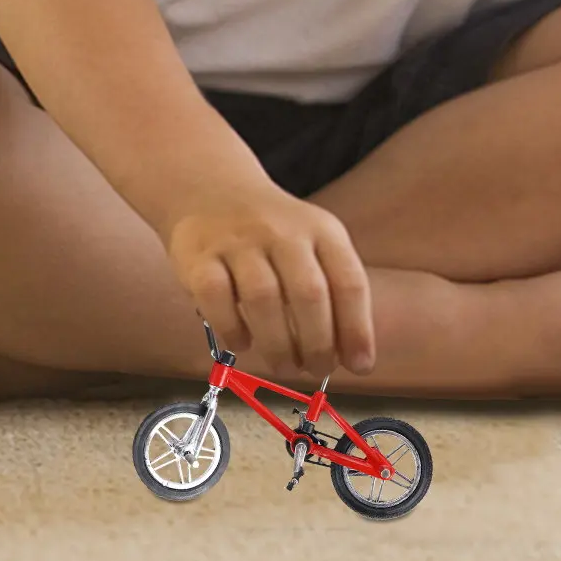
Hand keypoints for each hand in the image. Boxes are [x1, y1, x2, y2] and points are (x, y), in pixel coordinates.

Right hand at [166, 181, 376, 380]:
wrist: (214, 191)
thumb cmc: (274, 233)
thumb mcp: (313, 244)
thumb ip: (333, 291)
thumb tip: (354, 356)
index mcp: (321, 230)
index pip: (349, 281)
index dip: (357, 328)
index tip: (360, 365)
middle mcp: (283, 231)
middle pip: (309, 294)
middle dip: (318, 344)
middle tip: (318, 370)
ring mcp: (239, 241)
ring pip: (264, 299)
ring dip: (279, 344)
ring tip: (285, 365)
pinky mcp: (200, 256)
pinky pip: (217, 298)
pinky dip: (233, 329)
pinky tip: (243, 343)